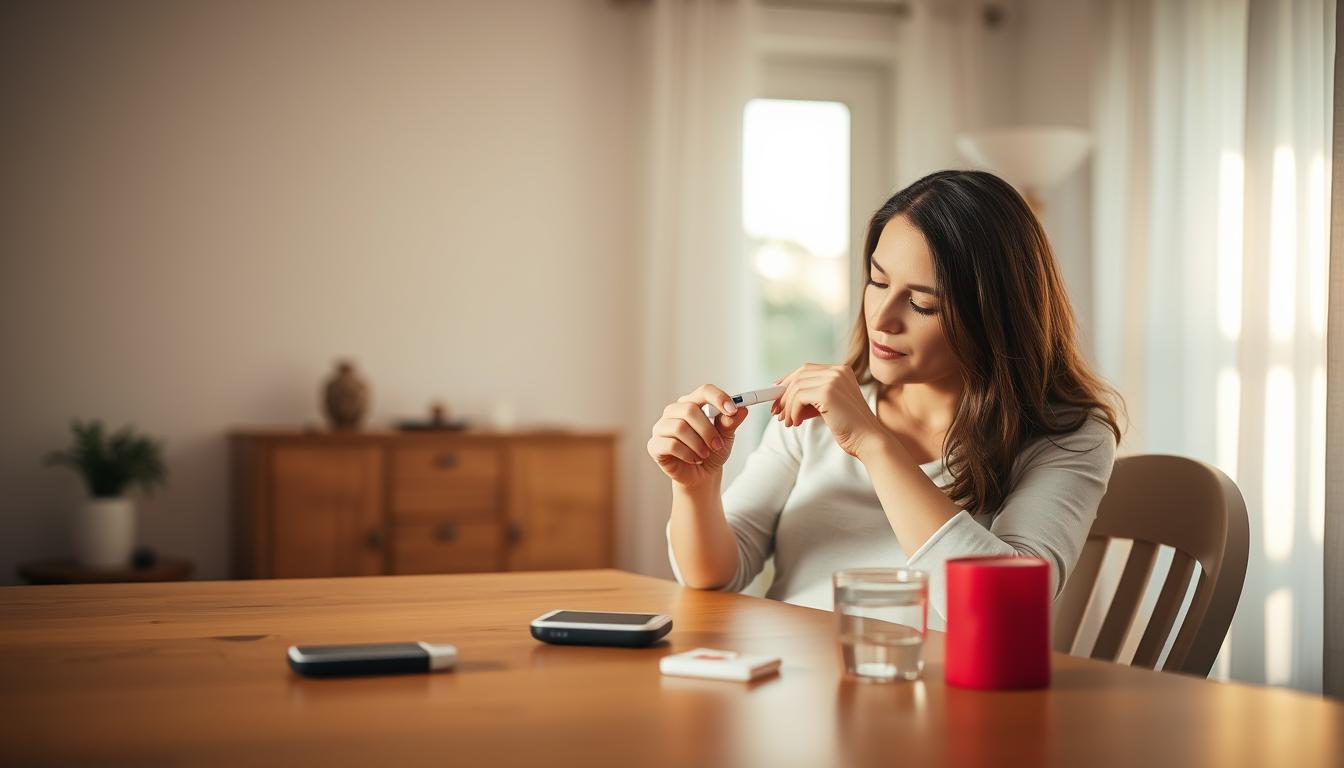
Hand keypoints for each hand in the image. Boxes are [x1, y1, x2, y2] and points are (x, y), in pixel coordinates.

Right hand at [647, 384, 750, 489]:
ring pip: (680, 427)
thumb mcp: (726, 436)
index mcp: (692, 402)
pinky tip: (693, 459)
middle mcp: (674, 411)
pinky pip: (671, 445)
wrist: (701, 475)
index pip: (704, 391)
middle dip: (708, 430)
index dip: (719, 398)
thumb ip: (731, 422)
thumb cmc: (711, 451)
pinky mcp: (654, 445)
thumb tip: (742, 409)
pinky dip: (687, 454)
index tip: (733, 410)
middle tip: (718, 445)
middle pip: (689, 409)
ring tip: (705, 454)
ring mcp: (661, 427)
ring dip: (698, 444)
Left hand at [772, 363, 886, 458]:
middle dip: (784, 393)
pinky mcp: (827, 392)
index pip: (807, 370)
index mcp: (841, 371)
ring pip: (796, 387)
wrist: (868, 441)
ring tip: (788, 422)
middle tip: (776, 411)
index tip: (776, 394)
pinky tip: (796, 423)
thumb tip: (784, 399)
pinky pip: (799, 397)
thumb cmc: (850, 428)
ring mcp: (833, 379)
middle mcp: (838, 371)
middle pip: (799, 374)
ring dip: (787, 406)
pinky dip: (793, 411)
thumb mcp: (829, 407)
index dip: (788, 381)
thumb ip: (812, 399)